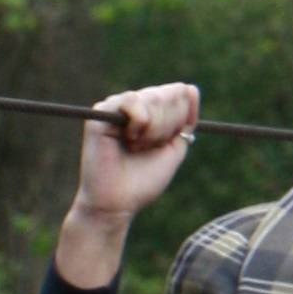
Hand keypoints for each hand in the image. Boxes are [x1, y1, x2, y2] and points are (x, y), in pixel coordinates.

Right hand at [58, 83, 198, 285]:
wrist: (116, 206)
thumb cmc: (141, 183)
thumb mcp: (174, 148)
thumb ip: (186, 119)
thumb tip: (191, 87)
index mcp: (151, 111)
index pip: (181, 92)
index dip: (179, 119)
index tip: (163, 144)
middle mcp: (135, 105)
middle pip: (171, 93)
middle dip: (166, 127)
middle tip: (145, 149)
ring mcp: (117, 107)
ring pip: (154, 97)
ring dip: (153, 129)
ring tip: (134, 147)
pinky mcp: (101, 113)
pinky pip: (132, 100)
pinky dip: (139, 123)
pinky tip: (127, 139)